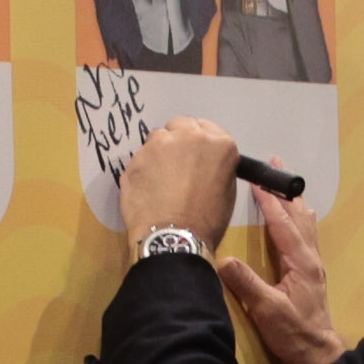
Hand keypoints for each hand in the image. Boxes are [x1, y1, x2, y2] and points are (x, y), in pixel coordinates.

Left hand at [121, 117, 239, 254]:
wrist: (175, 238)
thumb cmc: (207, 221)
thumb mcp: (227, 190)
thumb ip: (216, 166)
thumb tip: (205, 163)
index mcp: (219, 144)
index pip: (207, 128)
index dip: (199, 143)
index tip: (196, 156)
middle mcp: (189, 136)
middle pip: (181, 125)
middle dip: (179, 139)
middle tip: (178, 165)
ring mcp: (159, 144)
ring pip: (158, 138)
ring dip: (160, 152)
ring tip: (161, 179)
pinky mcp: (136, 157)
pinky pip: (141, 157)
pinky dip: (145, 168)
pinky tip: (148, 189)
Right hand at [221, 171, 344, 363]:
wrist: (316, 352)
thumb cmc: (292, 332)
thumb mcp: (266, 310)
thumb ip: (246, 284)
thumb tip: (223, 260)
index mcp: (301, 262)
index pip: (282, 224)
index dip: (269, 202)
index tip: (257, 181)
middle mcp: (310, 258)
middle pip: (298, 216)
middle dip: (286, 191)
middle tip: (278, 166)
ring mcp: (313, 265)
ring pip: (305, 224)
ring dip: (294, 203)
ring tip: (288, 184)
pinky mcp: (311, 273)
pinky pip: (306, 236)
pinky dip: (299, 220)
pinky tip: (298, 219)